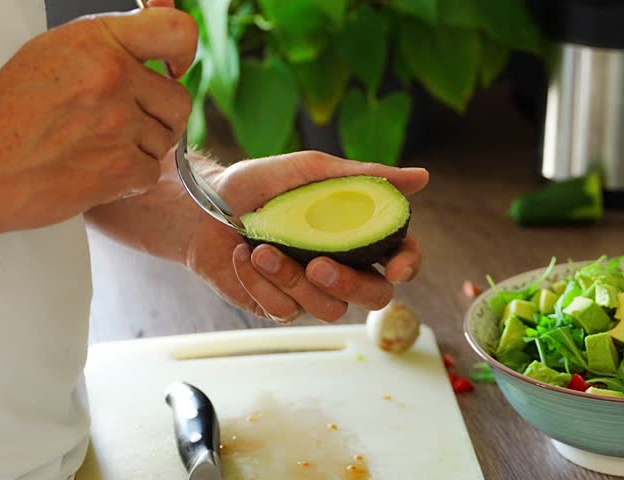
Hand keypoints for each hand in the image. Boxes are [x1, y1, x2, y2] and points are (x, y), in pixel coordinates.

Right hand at [0, 5, 195, 236]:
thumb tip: (163, 15)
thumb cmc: (6, 112)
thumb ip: (113, 43)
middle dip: (158, 116)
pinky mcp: (119, 168)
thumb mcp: (53, 54)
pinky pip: (150, 173)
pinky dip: (127, 178)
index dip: (183, 52)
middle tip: (121, 124)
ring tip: (93, 147)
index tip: (174, 69)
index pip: (176, 32)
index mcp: (97, 40)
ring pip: (166, 140)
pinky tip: (92, 170)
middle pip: (178, 100)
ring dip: (140, 148)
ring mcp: (117, 124)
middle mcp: (111, 77)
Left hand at [186, 151, 427, 323]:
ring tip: (262, 249)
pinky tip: (245, 257)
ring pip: (327, 309)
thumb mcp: (311, 170)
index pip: (401, 257)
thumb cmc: (259, 184)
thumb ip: (364, 177)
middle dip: (349, 284)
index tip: (395, 266)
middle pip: (373, 297)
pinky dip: (262, 283)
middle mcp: (341, 266)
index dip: (407, 265)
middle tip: (318, 263)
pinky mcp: (278, 305)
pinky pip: (284, 310)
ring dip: (292, 280)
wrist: (201, 205)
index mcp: (357, 234)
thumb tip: (422, 177)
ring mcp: (310, 290)